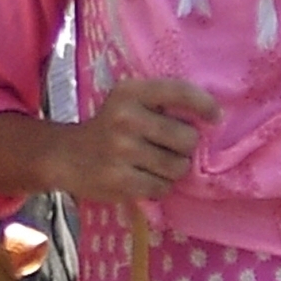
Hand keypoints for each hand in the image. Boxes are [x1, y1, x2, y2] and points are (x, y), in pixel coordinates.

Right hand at [56, 78, 221, 202]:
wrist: (66, 156)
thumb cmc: (109, 127)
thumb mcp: (129, 102)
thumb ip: (163, 104)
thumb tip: (208, 121)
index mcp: (130, 92)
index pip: (180, 92)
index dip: (205, 105)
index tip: (214, 117)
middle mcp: (125, 118)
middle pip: (187, 138)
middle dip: (185, 147)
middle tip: (169, 147)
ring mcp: (121, 152)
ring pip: (178, 167)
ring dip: (173, 169)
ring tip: (154, 164)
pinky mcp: (120, 181)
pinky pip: (162, 188)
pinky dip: (159, 186)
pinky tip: (143, 178)